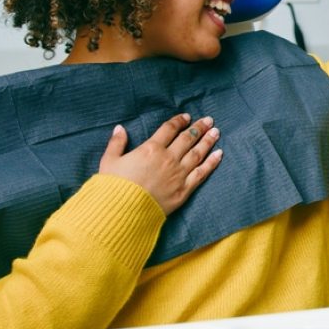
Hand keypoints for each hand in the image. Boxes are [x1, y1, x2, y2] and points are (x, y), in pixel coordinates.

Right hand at [99, 114, 222, 214]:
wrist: (122, 211)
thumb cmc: (114, 186)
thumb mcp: (109, 161)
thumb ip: (116, 143)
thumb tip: (120, 128)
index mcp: (151, 148)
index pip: (169, 129)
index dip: (179, 121)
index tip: (187, 117)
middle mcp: (168, 158)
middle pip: (188, 138)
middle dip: (199, 128)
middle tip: (209, 120)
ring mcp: (178, 174)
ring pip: (197, 153)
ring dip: (208, 141)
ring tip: (216, 132)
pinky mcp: (184, 190)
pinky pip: (201, 173)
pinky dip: (212, 163)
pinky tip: (219, 154)